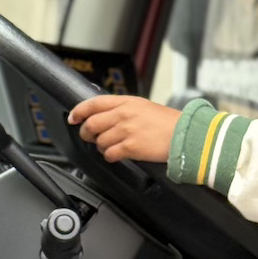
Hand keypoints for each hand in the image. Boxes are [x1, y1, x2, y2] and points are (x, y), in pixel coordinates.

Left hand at [67, 95, 181, 163]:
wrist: (184, 134)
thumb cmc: (168, 123)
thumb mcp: (144, 107)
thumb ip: (124, 109)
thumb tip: (106, 117)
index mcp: (127, 102)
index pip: (94, 103)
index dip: (79, 111)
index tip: (73, 118)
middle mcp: (124, 114)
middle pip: (92, 124)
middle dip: (86, 133)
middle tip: (90, 138)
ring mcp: (126, 130)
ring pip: (99, 141)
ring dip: (101, 147)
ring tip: (111, 147)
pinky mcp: (130, 147)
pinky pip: (110, 154)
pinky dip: (110, 156)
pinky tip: (117, 155)